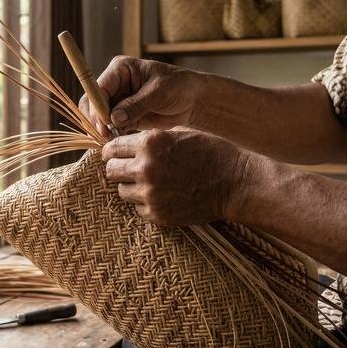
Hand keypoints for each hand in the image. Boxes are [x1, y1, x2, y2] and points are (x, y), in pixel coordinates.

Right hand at [78, 57, 199, 137]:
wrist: (193, 100)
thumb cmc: (179, 86)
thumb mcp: (159, 92)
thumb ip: (136, 104)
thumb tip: (114, 118)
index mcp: (120, 69)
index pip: (98, 88)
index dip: (97, 107)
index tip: (104, 124)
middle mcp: (115, 83)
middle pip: (92, 103)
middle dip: (96, 120)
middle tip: (105, 137)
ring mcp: (117, 100)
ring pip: (98, 117)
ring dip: (102, 130)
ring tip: (110, 141)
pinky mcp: (123, 116)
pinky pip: (109, 126)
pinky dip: (110, 135)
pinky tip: (116, 142)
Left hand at [101, 128, 252, 225]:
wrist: (235, 182)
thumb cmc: (210, 152)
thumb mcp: (179, 133)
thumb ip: (149, 137)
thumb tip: (124, 141)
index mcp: (149, 144)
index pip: (111, 148)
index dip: (112, 151)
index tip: (115, 154)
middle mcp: (145, 169)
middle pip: (110, 171)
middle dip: (117, 168)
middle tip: (129, 169)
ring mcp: (150, 194)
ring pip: (122, 191)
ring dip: (131, 186)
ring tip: (150, 183)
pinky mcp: (157, 215)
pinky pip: (137, 208)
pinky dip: (145, 203)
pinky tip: (162, 196)